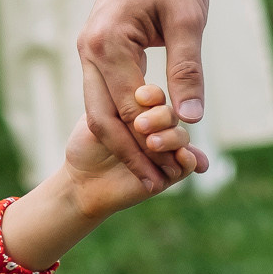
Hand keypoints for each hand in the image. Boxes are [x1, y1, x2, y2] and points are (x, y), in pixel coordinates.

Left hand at [64, 83, 206, 213]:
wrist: (83, 181)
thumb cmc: (86, 146)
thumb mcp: (99, 120)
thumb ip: (124, 107)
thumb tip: (142, 93)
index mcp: (141, 109)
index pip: (155, 97)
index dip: (151, 96)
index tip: (140, 97)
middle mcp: (157, 127)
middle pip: (169, 116)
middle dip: (158, 119)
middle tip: (140, 125)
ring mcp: (167, 149)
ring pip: (181, 137)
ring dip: (170, 139)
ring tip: (152, 144)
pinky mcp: (173, 173)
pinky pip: (189, 163)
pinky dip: (189, 159)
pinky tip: (182, 155)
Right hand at [76, 0, 208, 188]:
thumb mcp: (188, 20)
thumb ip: (187, 70)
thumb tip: (192, 119)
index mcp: (107, 44)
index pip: (127, 110)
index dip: (149, 146)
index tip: (173, 174)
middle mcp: (89, 51)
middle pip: (104, 119)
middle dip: (131, 155)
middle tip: (158, 185)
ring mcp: (90, 51)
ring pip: (100, 110)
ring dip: (126, 142)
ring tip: (154, 170)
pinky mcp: (99, 50)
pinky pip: (106, 94)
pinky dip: (126, 120)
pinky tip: (148, 138)